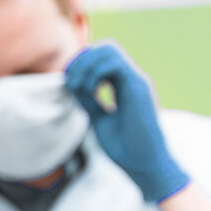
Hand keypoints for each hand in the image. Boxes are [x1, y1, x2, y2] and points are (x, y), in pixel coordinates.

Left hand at [65, 41, 189, 202]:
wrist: (143, 163)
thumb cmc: (125, 146)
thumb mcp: (98, 117)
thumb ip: (88, 99)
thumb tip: (71, 83)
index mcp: (122, 86)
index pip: (100, 58)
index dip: (80, 64)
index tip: (68, 84)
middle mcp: (131, 79)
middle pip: (104, 48)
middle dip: (81, 60)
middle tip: (70, 82)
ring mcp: (136, 81)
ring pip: (110, 49)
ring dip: (87, 63)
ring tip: (79, 86)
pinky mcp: (139, 86)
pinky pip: (116, 63)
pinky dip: (97, 71)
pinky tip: (91, 90)